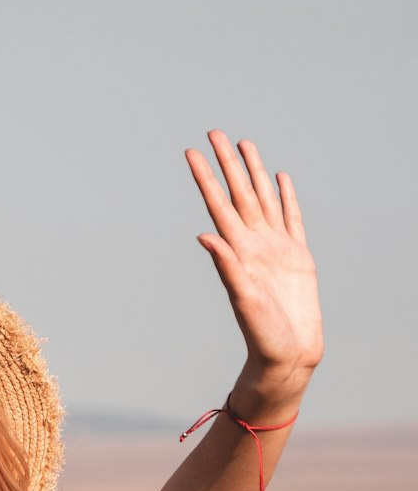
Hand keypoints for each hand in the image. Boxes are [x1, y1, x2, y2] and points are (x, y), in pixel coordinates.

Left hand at [185, 131, 323, 392]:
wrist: (288, 358)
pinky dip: (286, 197)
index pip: (217, 206)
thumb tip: (205, 235)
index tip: (190, 153)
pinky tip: (280, 179)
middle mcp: (254, 246)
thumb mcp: (243, 301)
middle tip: (215, 132)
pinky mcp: (298, 258)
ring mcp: (276, 249)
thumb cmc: (263, 337)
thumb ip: (227, 267)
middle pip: (239, 194)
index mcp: (238, 253)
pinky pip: (291, 219)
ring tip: (244, 144)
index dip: (205, 178)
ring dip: (253, 172)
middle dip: (227, 163)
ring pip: (263, 199)